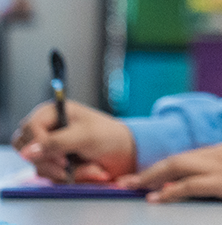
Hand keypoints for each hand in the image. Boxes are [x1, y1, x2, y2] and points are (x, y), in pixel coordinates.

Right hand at [12, 100, 135, 182]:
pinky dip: (72, 177)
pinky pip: (51, 177)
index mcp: (52, 113)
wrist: (126, 155)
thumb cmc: (109, 137)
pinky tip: (90, 171)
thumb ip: (56, 142)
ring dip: (67, 171)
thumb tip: (27, 152)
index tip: (59, 154)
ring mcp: (49, 148)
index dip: (39, 143)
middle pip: (26, 148)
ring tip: (92, 166)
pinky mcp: (54, 164)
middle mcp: (46, 129)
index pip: (28, 128)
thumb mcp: (86, 136)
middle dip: (50, 160)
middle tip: (69, 162)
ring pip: (39, 166)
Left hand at [115, 138, 221, 202]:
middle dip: (148, 171)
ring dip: (150, 178)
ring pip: (175, 168)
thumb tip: (218, 173)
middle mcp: (213, 156)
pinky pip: (189, 186)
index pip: (184, 158)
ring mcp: (216, 168)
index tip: (144, 175)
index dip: (162, 167)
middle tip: (125, 181)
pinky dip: (170, 192)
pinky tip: (157, 198)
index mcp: (219, 152)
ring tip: (131, 187)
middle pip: (173, 161)